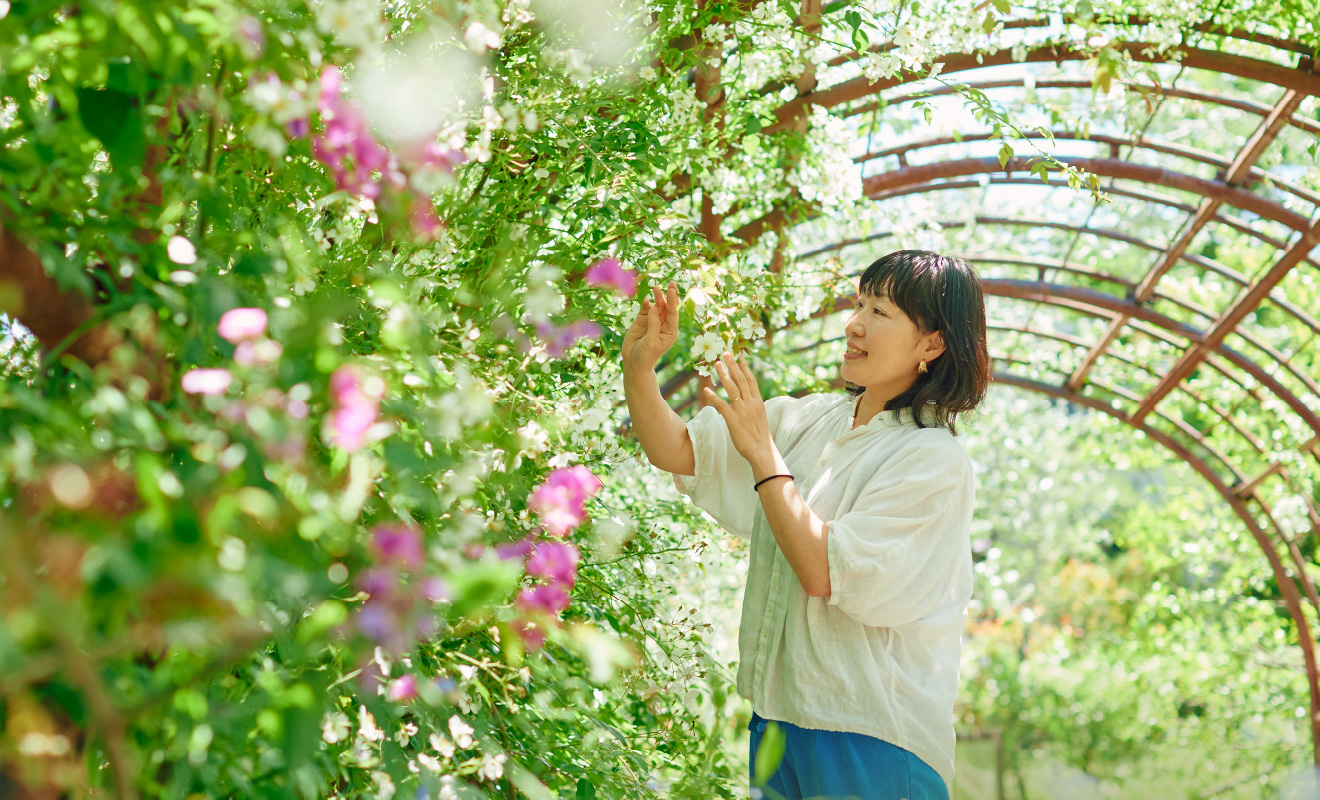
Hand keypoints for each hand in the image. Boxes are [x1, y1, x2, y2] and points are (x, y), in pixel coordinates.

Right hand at [622, 281, 679, 373]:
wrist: (633, 362)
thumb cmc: (646, 355)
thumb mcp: (651, 342)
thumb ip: (653, 324)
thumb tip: (653, 307)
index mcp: (670, 331)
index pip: (673, 313)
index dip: (673, 301)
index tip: (672, 290)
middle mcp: (663, 324)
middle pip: (667, 307)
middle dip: (669, 295)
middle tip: (672, 283)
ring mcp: (652, 321)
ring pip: (656, 306)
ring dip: (657, 297)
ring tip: (656, 287)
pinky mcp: (642, 320)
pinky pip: (645, 309)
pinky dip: (646, 303)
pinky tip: (645, 299)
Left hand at [703, 352, 776, 472]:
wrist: (762, 450)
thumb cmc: (760, 434)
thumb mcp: (759, 415)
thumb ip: (753, 403)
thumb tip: (747, 396)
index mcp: (757, 401)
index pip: (750, 379)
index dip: (744, 367)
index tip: (739, 355)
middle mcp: (750, 402)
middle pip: (741, 380)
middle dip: (732, 365)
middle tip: (725, 353)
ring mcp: (742, 410)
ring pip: (732, 388)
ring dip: (724, 375)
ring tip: (716, 364)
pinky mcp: (733, 420)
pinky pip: (722, 405)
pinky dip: (714, 397)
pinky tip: (706, 390)